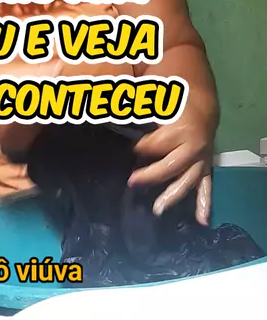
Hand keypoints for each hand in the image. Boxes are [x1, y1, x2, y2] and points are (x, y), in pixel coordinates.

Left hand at [128, 100, 214, 224]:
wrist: (202, 101)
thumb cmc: (173, 99)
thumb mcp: (154, 100)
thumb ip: (136, 110)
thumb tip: (112, 117)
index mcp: (180, 130)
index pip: (153, 145)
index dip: (138, 147)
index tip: (129, 149)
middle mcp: (193, 147)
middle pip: (169, 167)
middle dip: (149, 175)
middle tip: (132, 182)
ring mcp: (202, 158)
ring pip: (187, 180)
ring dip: (172, 196)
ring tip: (157, 210)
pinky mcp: (206, 166)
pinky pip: (206, 185)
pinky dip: (204, 203)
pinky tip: (201, 221)